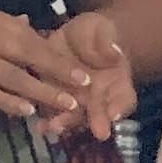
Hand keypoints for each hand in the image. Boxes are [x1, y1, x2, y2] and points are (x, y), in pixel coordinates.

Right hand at [0, 0, 97, 120]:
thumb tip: (27, 23)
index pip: (27, 34)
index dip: (55, 51)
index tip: (79, 64)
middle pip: (28, 54)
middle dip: (59, 71)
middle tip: (86, 85)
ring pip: (13, 77)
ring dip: (42, 92)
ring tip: (67, 104)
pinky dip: (9, 102)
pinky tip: (27, 112)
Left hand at [40, 8, 132, 145]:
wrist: (77, 38)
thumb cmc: (97, 35)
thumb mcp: (103, 30)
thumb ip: (107, 42)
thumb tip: (114, 54)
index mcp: (117, 83)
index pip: (123, 98)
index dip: (119, 107)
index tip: (113, 116)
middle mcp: (98, 98)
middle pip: (97, 113)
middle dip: (93, 120)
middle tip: (95, 131)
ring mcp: (77, 100)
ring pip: (74, 115)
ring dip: (65, 122)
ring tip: (56, 127)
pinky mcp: (54, 96)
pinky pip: (52, 109)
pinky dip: (45, 118)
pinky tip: (38, 125)